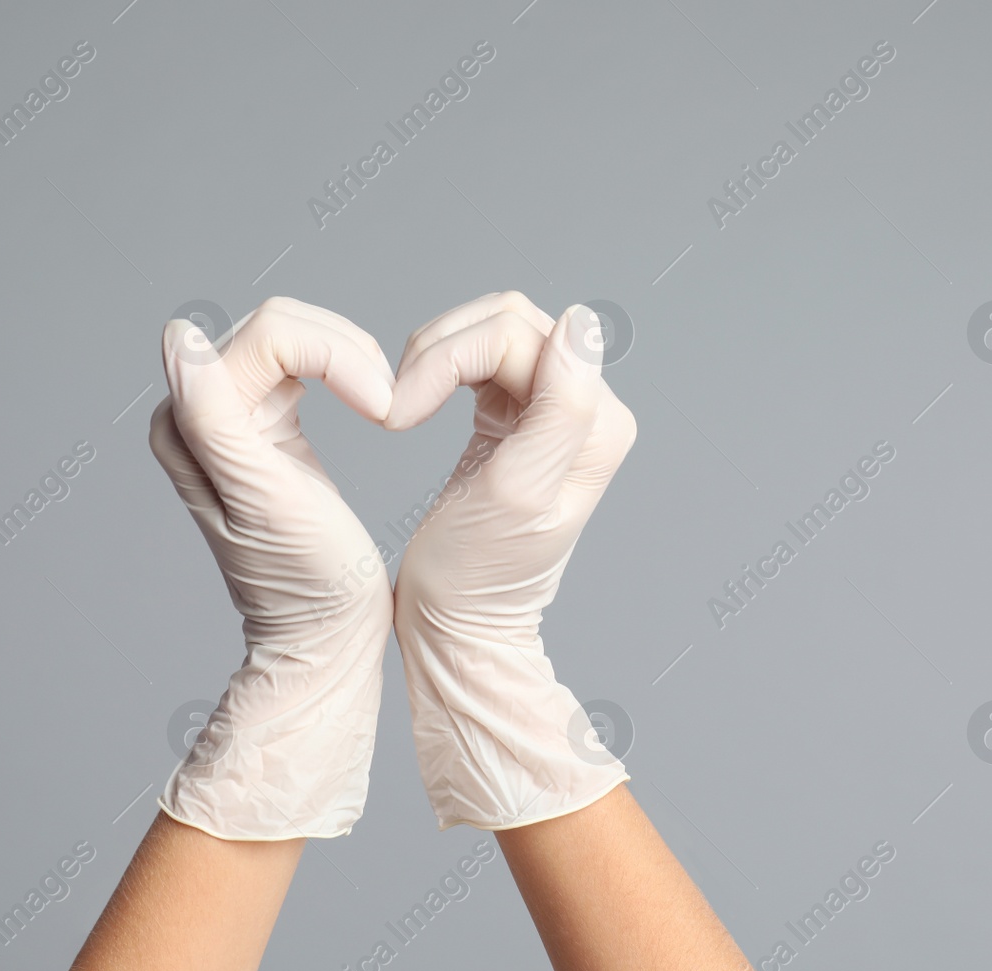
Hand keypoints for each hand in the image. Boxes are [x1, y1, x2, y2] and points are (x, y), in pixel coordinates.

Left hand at [149, 297, 394, 839]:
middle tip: (388, 401)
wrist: (325, 631)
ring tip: (384, 403)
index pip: (267, 333)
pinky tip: (372, 401)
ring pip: (295, 335)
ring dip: (350, 357)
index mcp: (188, 422)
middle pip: (278, 324)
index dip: (335, 352)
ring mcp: (233, 413)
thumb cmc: (304, 579)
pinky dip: (345, 368)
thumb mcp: (261, 497)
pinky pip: (303, 360)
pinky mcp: (269, 422)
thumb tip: (181, 334)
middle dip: (344, 349)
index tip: (382, 404)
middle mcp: (198, 409)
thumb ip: (211, 416)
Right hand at [385, 292, 637, 829]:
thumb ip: (560, 408)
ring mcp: (547, 410)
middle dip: (437, 351)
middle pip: (505, 322)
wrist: (454, 625)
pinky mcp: (510, 415)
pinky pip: (477, 357)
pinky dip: (437, 370)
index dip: (447, 357)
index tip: (398, 414)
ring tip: (400, 410)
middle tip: (394, 410)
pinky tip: (416, 405)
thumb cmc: (475, 576)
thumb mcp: (517, 493)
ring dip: (433, 358)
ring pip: (487, 332)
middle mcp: (584, 409)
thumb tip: (584, 323)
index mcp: (597, 422)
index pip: (519, 333)